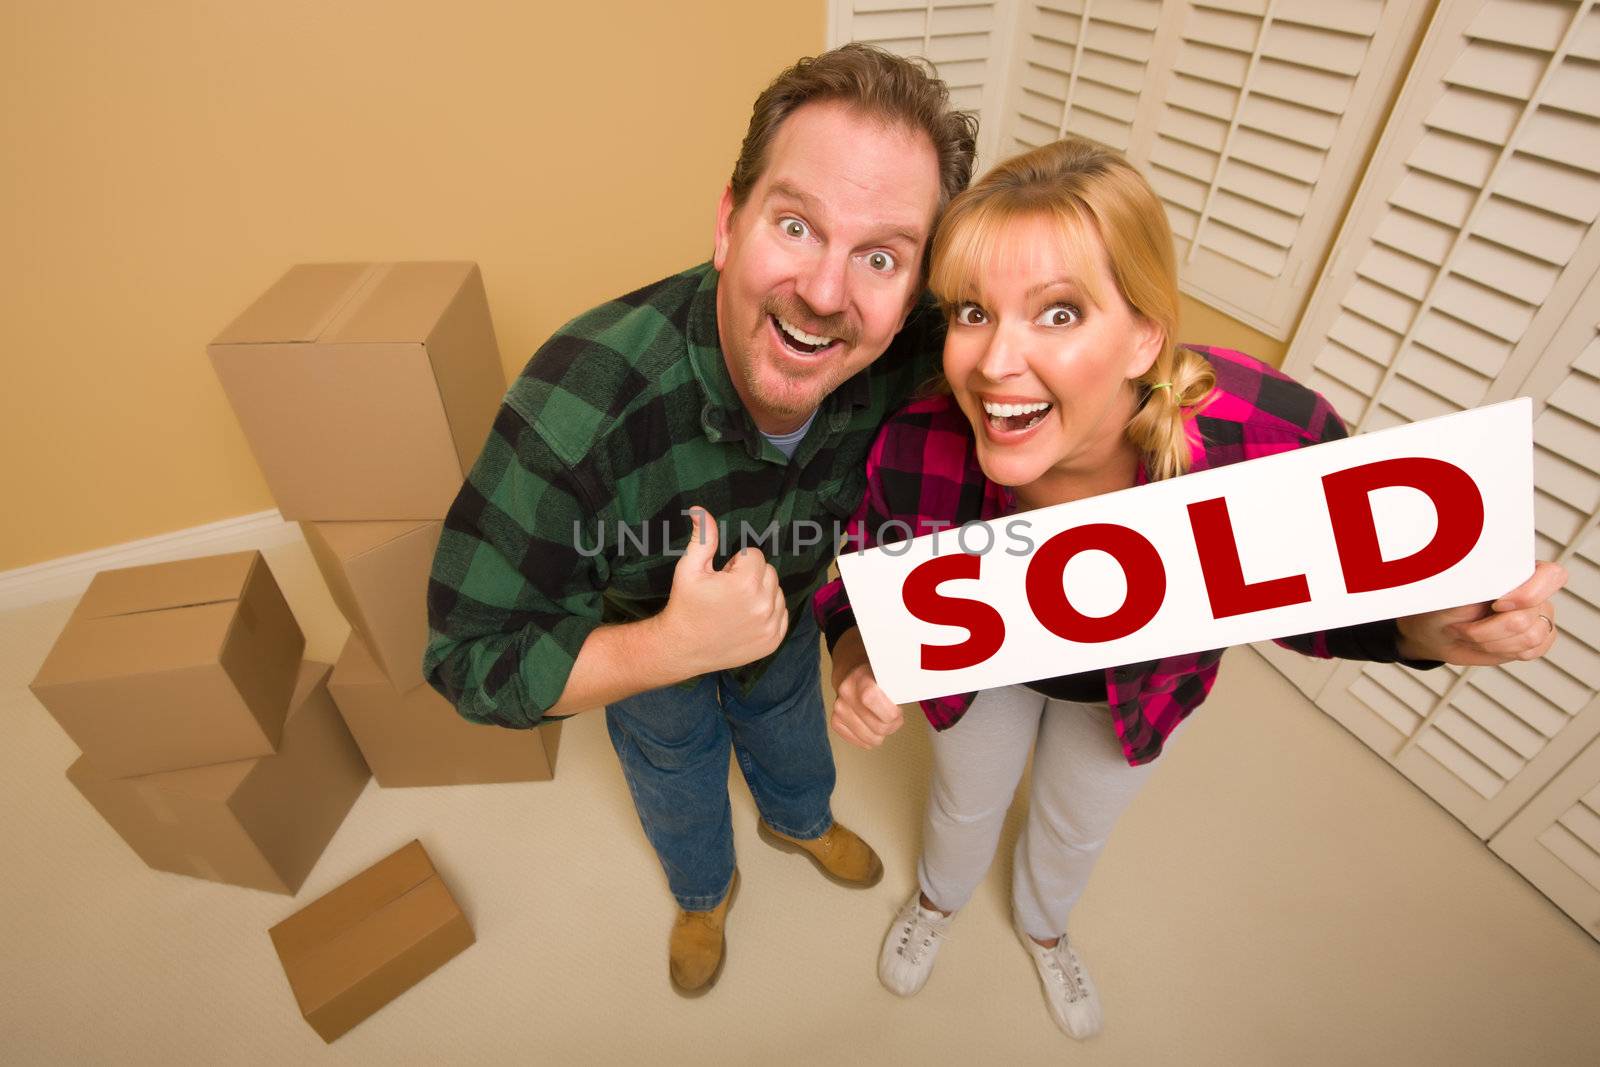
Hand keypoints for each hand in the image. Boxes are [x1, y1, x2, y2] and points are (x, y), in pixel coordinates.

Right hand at [657, 507, 787, 674]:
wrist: (682, 648)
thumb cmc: (685, 605)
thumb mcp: (689, 568)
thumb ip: (703, 538)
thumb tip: (700, 509)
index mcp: (746, 584)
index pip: (755, 556)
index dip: (735, 564)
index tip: (721, 577)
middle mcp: (763, 605)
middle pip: (769, 572)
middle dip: (750, 576)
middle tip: (727, 591)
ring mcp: (770, 626)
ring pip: (777, 593)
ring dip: (760, 593)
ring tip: (735, 605)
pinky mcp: (773, 641)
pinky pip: (782, 613)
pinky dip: (768, 613)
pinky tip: (745, 618)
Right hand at [828, 628, 903, 749]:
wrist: (852, 668)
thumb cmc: (879, 672)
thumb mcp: (891, 669)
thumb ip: (902, 681)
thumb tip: (930, 684)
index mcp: (860, 676)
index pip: (871, 698)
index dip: (890, 711)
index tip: (898, 709)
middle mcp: (845, 692)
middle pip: (878, 727)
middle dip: (892, 725)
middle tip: (895, 714)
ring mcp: (838, 708)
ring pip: (870, 739)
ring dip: (882, 733)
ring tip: (883, 718)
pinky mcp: (835, 720)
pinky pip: (859, 742)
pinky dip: (869, 737)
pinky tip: (871, 723)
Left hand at [1396, 560, 1566, 665]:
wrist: (1436, 632)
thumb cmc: (1442, 607)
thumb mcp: (1452, 591)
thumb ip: (1479, 582)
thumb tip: (1491, 576)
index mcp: (1517, 570)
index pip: (1550, 576)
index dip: (1528, 594)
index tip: (1496, 604)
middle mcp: (1534, 591)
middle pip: (1526, 618)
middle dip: (1486, 630)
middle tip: (1461, 626)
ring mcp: (1538, 615)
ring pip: (1530, 638)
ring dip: (1490, 642)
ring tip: (1470, 634)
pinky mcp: (1537, 639)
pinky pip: (1533, 651)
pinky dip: (1502, 651)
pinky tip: (1485, 644)